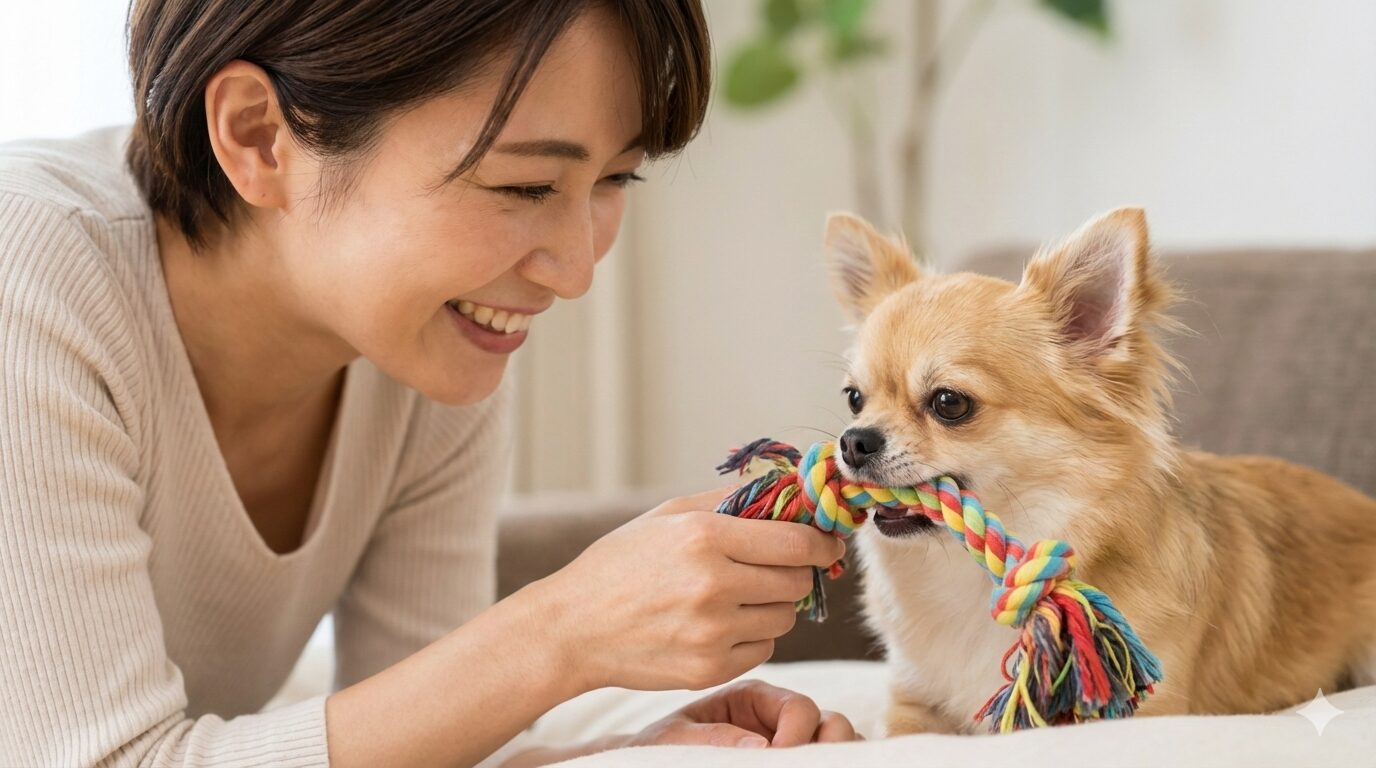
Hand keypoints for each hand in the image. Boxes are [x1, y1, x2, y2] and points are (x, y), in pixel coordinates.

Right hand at [537, 486, 845, 692]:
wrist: (573, 627)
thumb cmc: (620, 565)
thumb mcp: (668, 515)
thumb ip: (730, 501)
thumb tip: (787, 490)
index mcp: (704, 537)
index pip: (796, 541)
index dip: (822, 541)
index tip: (828, 541)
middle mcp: (713, 584)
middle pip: (797, 580)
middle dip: (795, 572)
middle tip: (775, 567)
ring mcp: (712, 631)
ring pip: (784, 617)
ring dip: (773, 605)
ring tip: (735, 596)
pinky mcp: (710, 668)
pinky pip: (763, 648)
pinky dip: (752, 635)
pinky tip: (718, 624)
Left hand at [626, 680, 862, 747]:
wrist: (652, 761)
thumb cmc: (662, 749)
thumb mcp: (676, 739)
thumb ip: (713, 738)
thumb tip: (761, 746)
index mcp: (753, 698)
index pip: (798, 707)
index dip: (797, 734)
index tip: (778, 755)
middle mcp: (779, 718)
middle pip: (832, 722)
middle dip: (828, 744)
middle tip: (804, 763)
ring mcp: (791, 743)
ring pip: (840, 743)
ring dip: (835, 756)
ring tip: (814, 766)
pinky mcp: (795, 759)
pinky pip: (830, 760)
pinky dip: (835, 763)